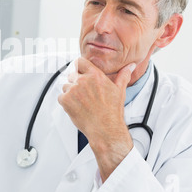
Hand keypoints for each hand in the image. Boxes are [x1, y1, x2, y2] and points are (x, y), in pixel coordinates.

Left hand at [58, 57, 135, 180]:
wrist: (105, 129)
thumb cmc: (112, 111)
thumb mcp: (120, 90)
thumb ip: (123, 75)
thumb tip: (130, 66)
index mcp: (95, 75)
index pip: (79, 62)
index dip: (79, 67)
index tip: (79, 73)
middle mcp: (83, 80)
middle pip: (71, 75)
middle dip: (75, 83)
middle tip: (84, 94)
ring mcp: (73, 90)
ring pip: (65, 86)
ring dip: (70, 93)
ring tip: (82, 103)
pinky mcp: (65, 100)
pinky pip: (61, 97)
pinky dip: (66, 103)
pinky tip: (76, 108)